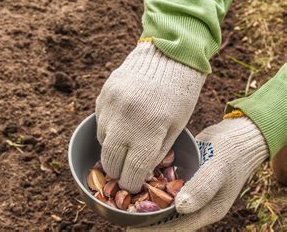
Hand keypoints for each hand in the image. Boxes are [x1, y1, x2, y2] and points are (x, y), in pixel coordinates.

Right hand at [96, 42, 204, 192]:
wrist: (167, 55)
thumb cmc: (179, 95)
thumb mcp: (177, 127)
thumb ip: (157, 152)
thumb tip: (140, 172)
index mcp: (150, 130)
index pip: (131, 171)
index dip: (131, 183)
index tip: (132, 186)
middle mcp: (125, 120)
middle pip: (110, 161)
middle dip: (117, 171)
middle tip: (124, 171)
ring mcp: (111, 107)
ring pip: (102, 142)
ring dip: (111, 149)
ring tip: (124, 144)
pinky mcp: (103, 96)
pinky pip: (99, 123)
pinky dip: (107, 130)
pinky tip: (120, 125)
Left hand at [128, 117, 268, 230]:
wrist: (240, 135)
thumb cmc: (232, 153)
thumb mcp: (218, 169)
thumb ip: (202, 188)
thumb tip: (181, 208)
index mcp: (206, 211)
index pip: (175, 228)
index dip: (152, 231)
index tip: (129, 229)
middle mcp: (195, 205)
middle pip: (165, 219)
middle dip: (143, 218)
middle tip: (118, 213)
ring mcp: (189, 192)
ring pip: (162, 203)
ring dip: (143, 202)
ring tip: (119, 199)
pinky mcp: (183, 179)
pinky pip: (163, 187)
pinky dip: (149, 186)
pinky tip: (131, 179)